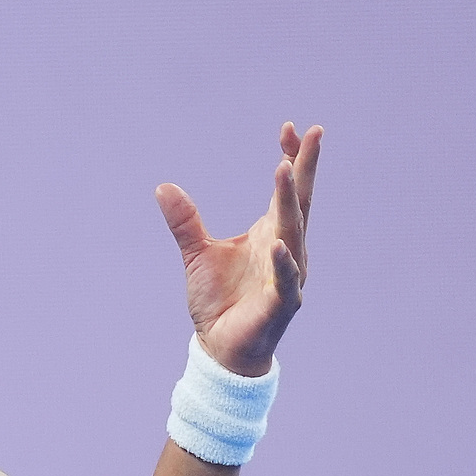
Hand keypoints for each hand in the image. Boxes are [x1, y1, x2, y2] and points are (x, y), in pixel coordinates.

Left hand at [156, 122, 322, 376]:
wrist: (220, 347)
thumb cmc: (219, 300)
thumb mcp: (196, 254)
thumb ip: (185, 222)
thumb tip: (163, 186)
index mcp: (270, 233)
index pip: (286, 190)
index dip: (291, 159)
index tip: (290, 128)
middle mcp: (286, 248)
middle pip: (299, 202)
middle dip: (303, 167)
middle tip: (312, 133)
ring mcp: (288, 275)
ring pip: (293, 232)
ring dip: (289, 202)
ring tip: (285, 169)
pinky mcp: (281, 303)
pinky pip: (285, 280)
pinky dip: (283, 262)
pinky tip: (279, 245)